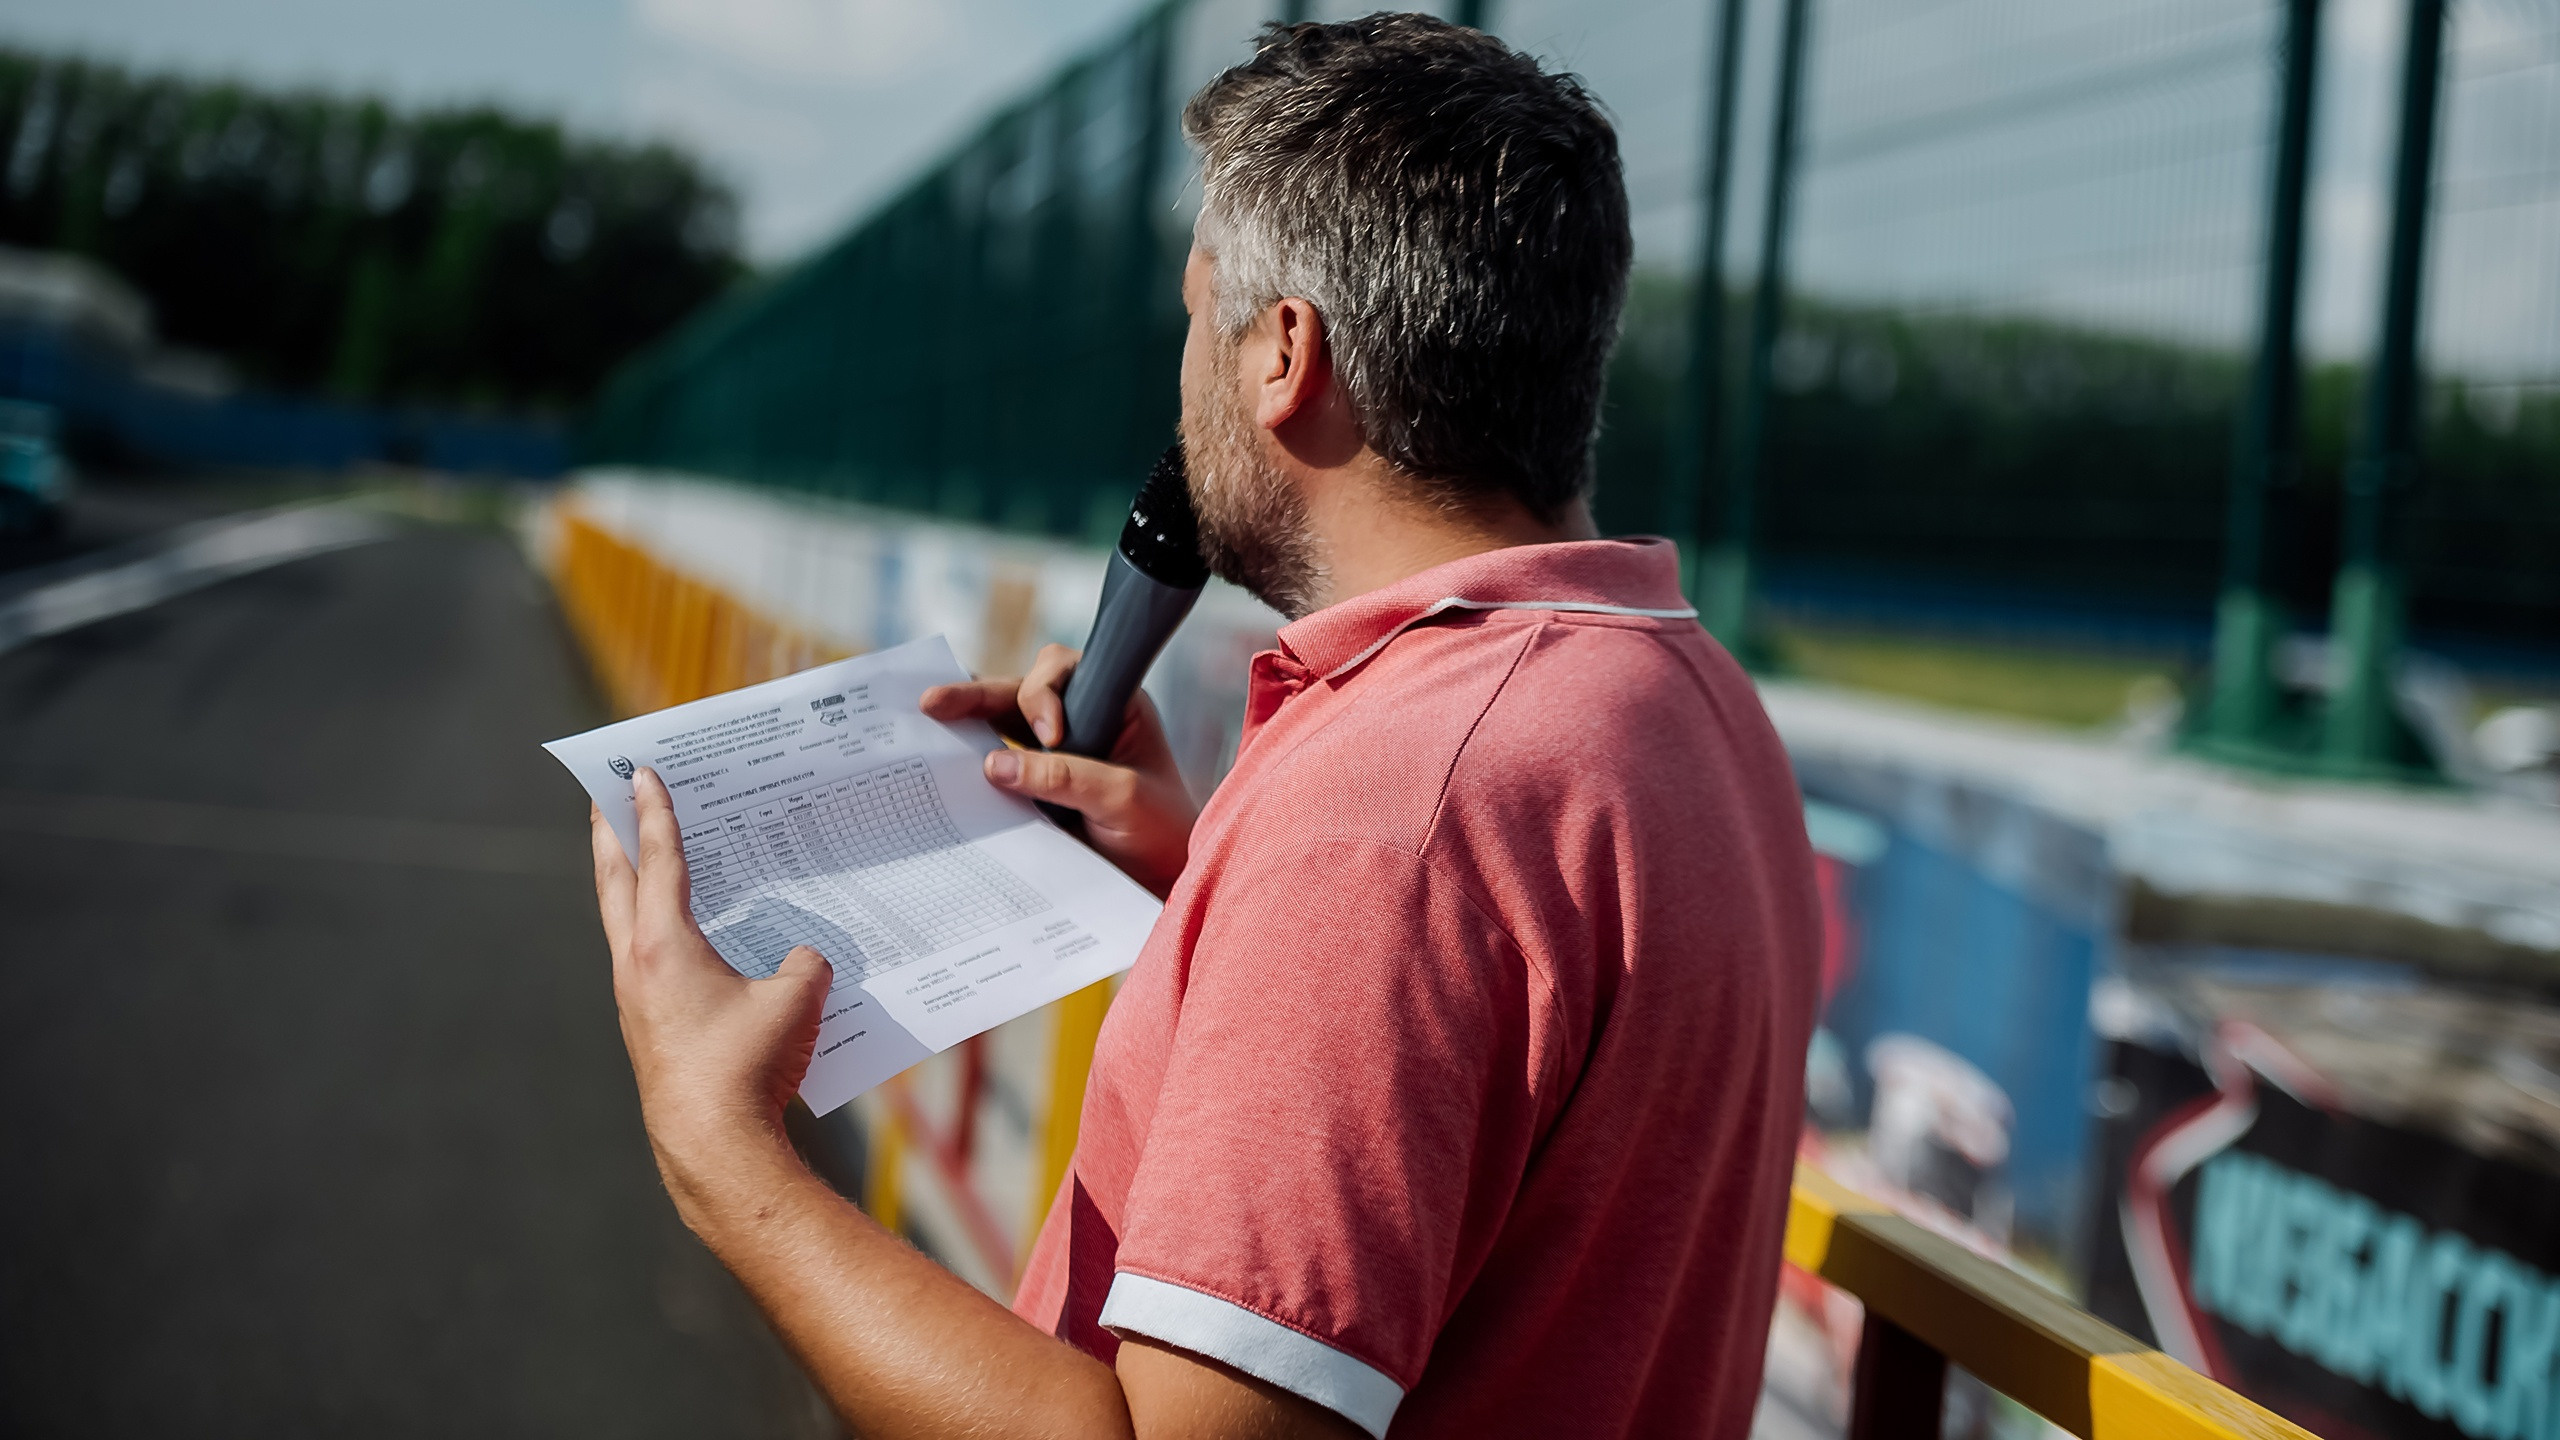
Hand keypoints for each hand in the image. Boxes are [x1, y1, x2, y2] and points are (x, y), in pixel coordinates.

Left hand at [590, 769, 831, 1223]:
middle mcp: (636, 967)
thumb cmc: (748, 1066)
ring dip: (627, 887)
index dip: (653, 812)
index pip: (658, 860)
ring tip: (636, 860)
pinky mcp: (648, 1033)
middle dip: (610, 836)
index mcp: (663, 945)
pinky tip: (681, 945)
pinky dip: (653, 936)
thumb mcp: (796, 1001)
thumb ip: (804, 964)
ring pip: (622, 925)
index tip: (640, 771)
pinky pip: (645, 965)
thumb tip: (804, 958)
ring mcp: (635, 1002)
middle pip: (614, 884)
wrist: (713, 1146)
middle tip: (605, 798)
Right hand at [921, 644, 1197, 897]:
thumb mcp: (1120, 799)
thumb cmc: (1162, 832)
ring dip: (964, 728)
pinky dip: (971, 770)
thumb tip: (992, 765)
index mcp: (1113, 704)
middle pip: (1019, 693)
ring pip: (1000, 727)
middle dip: (975, 696)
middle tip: (932, 703)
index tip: (1052, 736)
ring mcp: (1055, 755)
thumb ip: (1063, 777)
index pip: (1064, 672)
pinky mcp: (1036, 790)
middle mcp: (1081, 720)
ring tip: (921, 728)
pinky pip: (999, 770)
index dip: (1042, 693)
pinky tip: (940, 775)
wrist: (1165, 882)